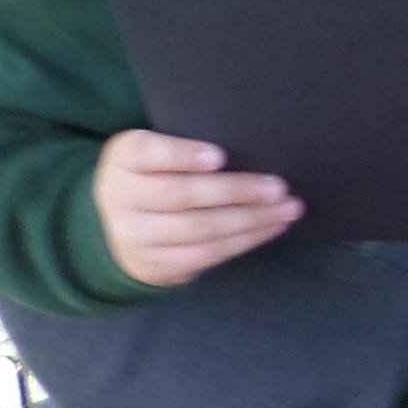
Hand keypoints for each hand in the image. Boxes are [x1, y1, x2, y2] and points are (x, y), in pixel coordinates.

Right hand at [93, 129, 298, 285]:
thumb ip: (185, 148)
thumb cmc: (156, 176)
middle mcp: (119, 197)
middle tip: (278, 187)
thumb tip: (251, 143)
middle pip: (181, 195)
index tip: (220, 156)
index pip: (146, 152)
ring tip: (287, 209)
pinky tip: (271, 227)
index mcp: (123, 159)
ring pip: (199, 229)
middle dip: (235, 191)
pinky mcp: (155, 264)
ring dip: (251, 220)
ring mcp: (134, 236)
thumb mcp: (155, 154)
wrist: (120, 227)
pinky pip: (206, 254)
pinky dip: (245, 240)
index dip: (181, 155)